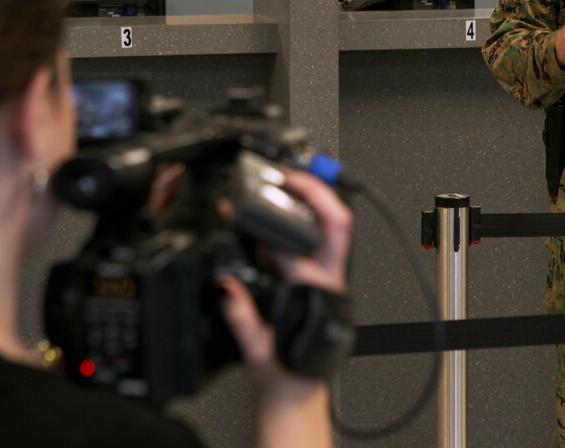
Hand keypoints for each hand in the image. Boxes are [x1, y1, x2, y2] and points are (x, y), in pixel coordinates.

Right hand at [219, 169, 351, 380]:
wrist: (298, 391)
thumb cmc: (284, 374)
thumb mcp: (257, 351)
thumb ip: (242, 320)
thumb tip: (226, 287)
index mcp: (317, 299)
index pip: (303, 252)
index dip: (276, 229)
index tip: (249, 212)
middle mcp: (330, 284)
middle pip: (337, 225)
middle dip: (317, 194)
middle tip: (289, 174)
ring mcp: (330, 279)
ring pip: (335, 228)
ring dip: (315, 200)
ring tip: (286, 181)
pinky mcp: (324, 278)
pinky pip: (323, 240)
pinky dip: (307, 218)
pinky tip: (286, 209)